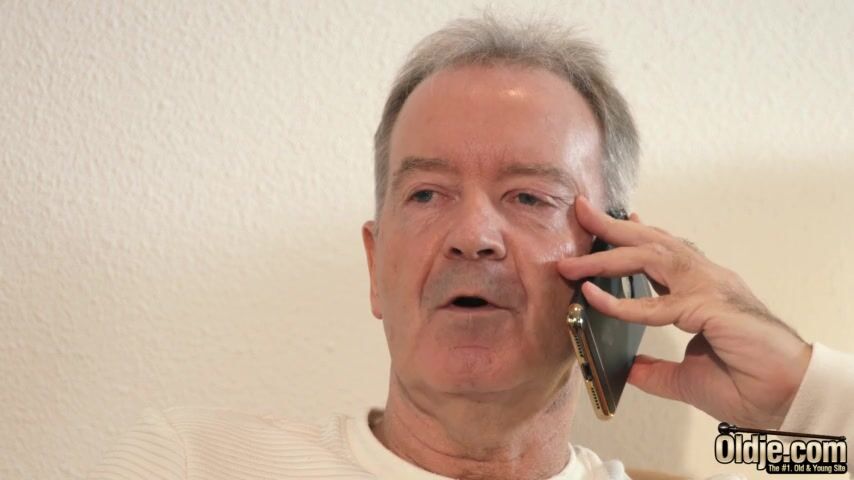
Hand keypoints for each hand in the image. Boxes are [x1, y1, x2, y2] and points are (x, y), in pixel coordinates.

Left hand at [557, 196, 811, 428]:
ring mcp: (710, 289)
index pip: (664, 251)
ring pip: (651, 257)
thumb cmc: (748, 384)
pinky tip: (593, 296)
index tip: (614, 219)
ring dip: (607, 257)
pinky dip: (621, 302)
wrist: (786, 399)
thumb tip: (628, 370)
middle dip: (612, 228)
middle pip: (652, 242)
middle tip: (581, 213)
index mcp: (703, 290)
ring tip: (572, 263)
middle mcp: (706, 280)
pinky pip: (656, 303)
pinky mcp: (710, 308)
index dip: (636, 233)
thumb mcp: (685, 377)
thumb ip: (655, 370)